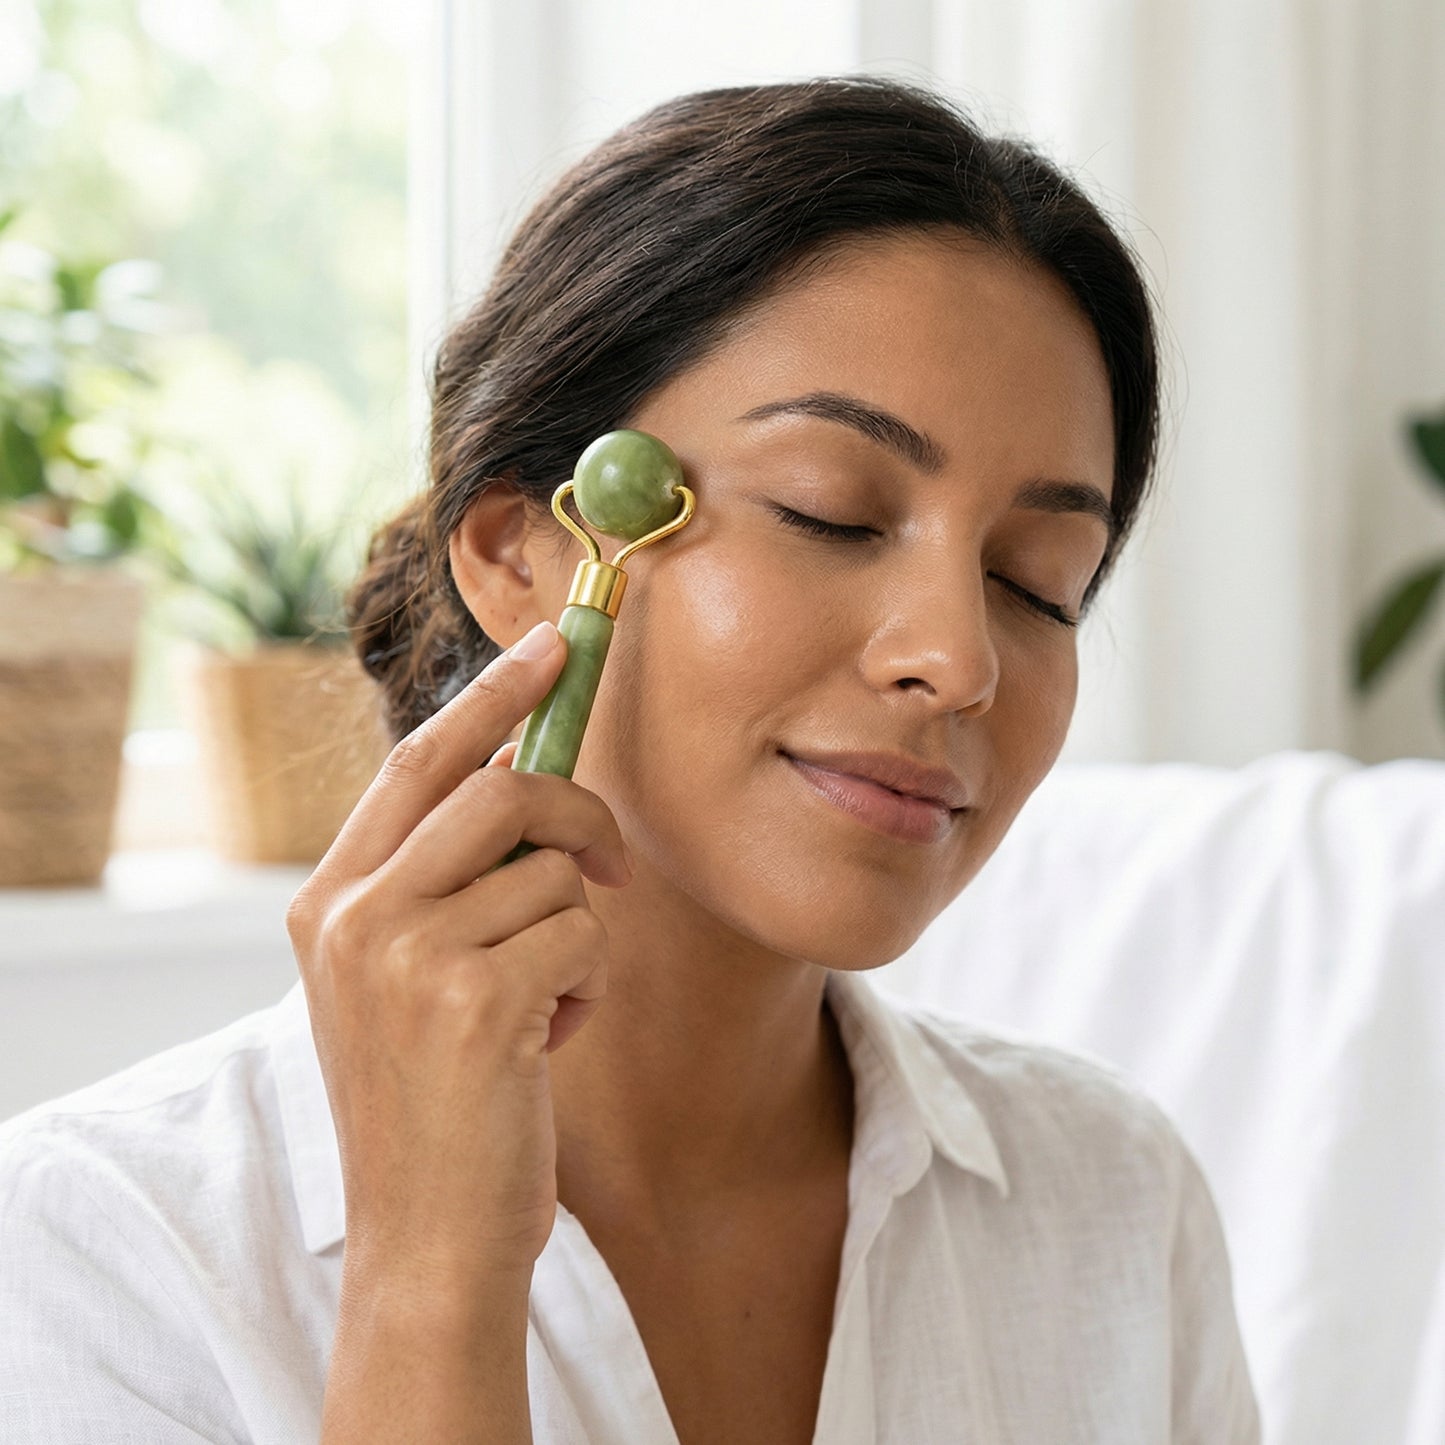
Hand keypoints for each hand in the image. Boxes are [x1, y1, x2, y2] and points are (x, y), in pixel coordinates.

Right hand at [284, 621, 631, 1293]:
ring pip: (556, 869)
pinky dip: (588, 983)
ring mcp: (405, 955)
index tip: (552, 646)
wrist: (429, 1239)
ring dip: (579, 933)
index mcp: (328, 901)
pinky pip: (582, 933)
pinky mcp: (473, 999)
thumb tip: (524, 772)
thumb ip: (441, 879)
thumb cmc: (437, 1101)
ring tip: (543, 1002)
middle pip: (503, 788)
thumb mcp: (405, 978)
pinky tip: (548, 1040)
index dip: (492, 696)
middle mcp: (352, 916)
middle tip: (608, 862)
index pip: (418, 761)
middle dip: (579, 815)